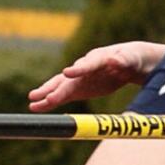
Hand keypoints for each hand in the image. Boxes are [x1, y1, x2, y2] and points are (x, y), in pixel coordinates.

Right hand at [27, 41, 164, 111]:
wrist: (130, 62)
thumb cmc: (131, 57)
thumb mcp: (132, 57)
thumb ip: (123, 59)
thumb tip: (115, 60)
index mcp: (98, 58)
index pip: (88, 64)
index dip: (78, 69)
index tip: (67, 73)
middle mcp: (84, 67)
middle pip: (68, 79)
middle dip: (55, 88)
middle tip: (40, 97)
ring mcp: (80, 78)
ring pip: (61, 87)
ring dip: (47, 95)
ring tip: (33, 103)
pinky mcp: (81, 88)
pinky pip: (65, 95)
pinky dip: (53, 101)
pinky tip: (37, 106)